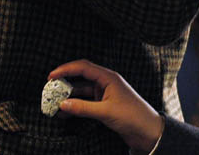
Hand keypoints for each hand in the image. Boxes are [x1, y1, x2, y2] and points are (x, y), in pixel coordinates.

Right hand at [49, 60, 163, 153]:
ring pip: (82, 91)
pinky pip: (86, 102)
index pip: (83, 67)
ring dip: (69, 96)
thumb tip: (62, 104)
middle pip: (81, 77)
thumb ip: (83, 108)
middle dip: (65, 82)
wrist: (148, 132)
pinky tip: (65, 112)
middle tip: (49, 88)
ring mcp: (105, 94)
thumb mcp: (106, 112)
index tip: (51, 76)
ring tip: (54, 103)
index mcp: (109, 77)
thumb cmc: (133, 117)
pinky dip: (75, 106)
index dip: (66, 69)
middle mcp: (106, 82)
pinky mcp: (105, 105)